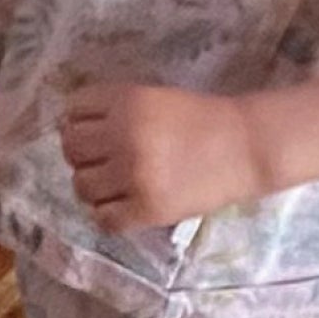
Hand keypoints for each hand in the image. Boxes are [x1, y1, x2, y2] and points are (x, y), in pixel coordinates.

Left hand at [58, 81, 260, 225]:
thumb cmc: (202, 119)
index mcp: (126, 102)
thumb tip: (70, 127)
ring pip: (81, 186)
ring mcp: (134, 175)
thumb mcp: (153, 98)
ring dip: (94, 187)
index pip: (72, 112)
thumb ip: (115, 109)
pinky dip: (109, 216)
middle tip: (105, 162)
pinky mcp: (148, 209)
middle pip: (71, 149)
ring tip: (116, 186)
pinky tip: (126, 206)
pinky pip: (103, 219)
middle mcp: (123, 136)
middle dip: (84, 155)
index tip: (95, 133)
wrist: (247, 146)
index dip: (80, 123)